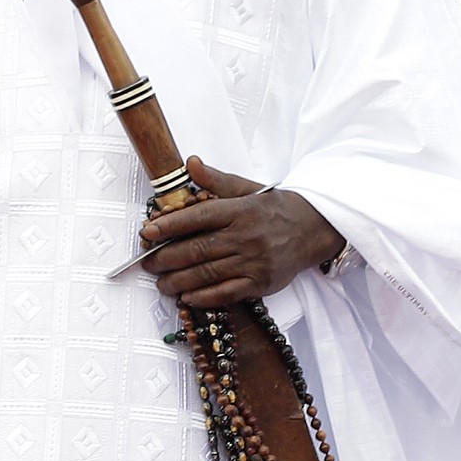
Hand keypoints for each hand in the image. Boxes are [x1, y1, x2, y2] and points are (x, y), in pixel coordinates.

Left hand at [139, 157, 342, 308]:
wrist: (313, 228)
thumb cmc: (274, 209)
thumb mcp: (247, 188)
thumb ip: (216, 180)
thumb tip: (190, 164)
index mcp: (240, 210)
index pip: (199, 217)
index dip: (170, 225)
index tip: (148, 232)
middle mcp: (246, 236)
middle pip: (199, 249)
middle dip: (167, 258)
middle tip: (147, 262)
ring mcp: (254, 261)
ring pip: (209, 273)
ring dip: (179, 281)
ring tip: (161, 282)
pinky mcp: (262, 283)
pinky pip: (227, 293)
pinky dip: (204, 297)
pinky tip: (187, 297)